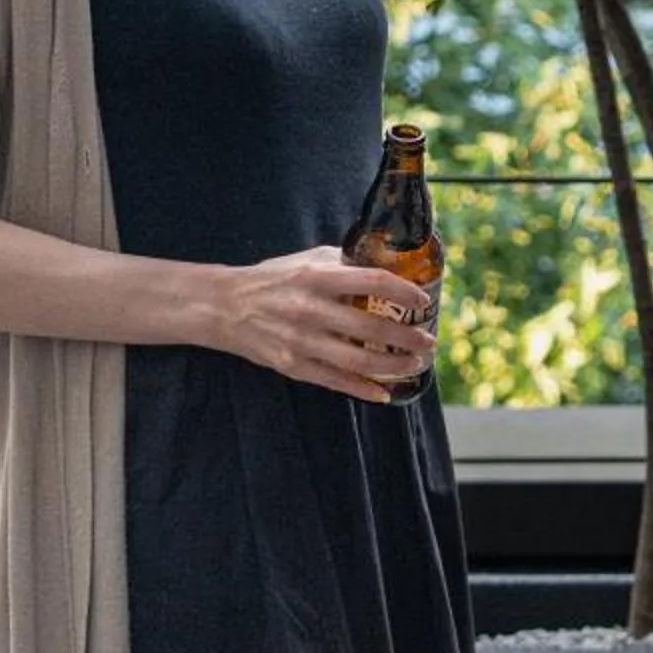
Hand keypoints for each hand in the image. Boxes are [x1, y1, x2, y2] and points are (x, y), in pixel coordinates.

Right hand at [210, 245, 434, 404]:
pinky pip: (335, 381)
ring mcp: (301, 341)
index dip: (404, 293)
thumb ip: (344, 264)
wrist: (224, 307)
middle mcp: (310, 309)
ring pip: (358, 359)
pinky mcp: (292, 366)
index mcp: (317, 277)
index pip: (373, 282)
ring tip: (415, 364)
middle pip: (372, 327)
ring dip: (393, 365)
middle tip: (429, 341)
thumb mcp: (307, 261)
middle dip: (408, 337)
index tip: (423, 301)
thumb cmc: (273, 279)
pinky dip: (362, 388)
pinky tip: (384, 392)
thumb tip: (388, 268)